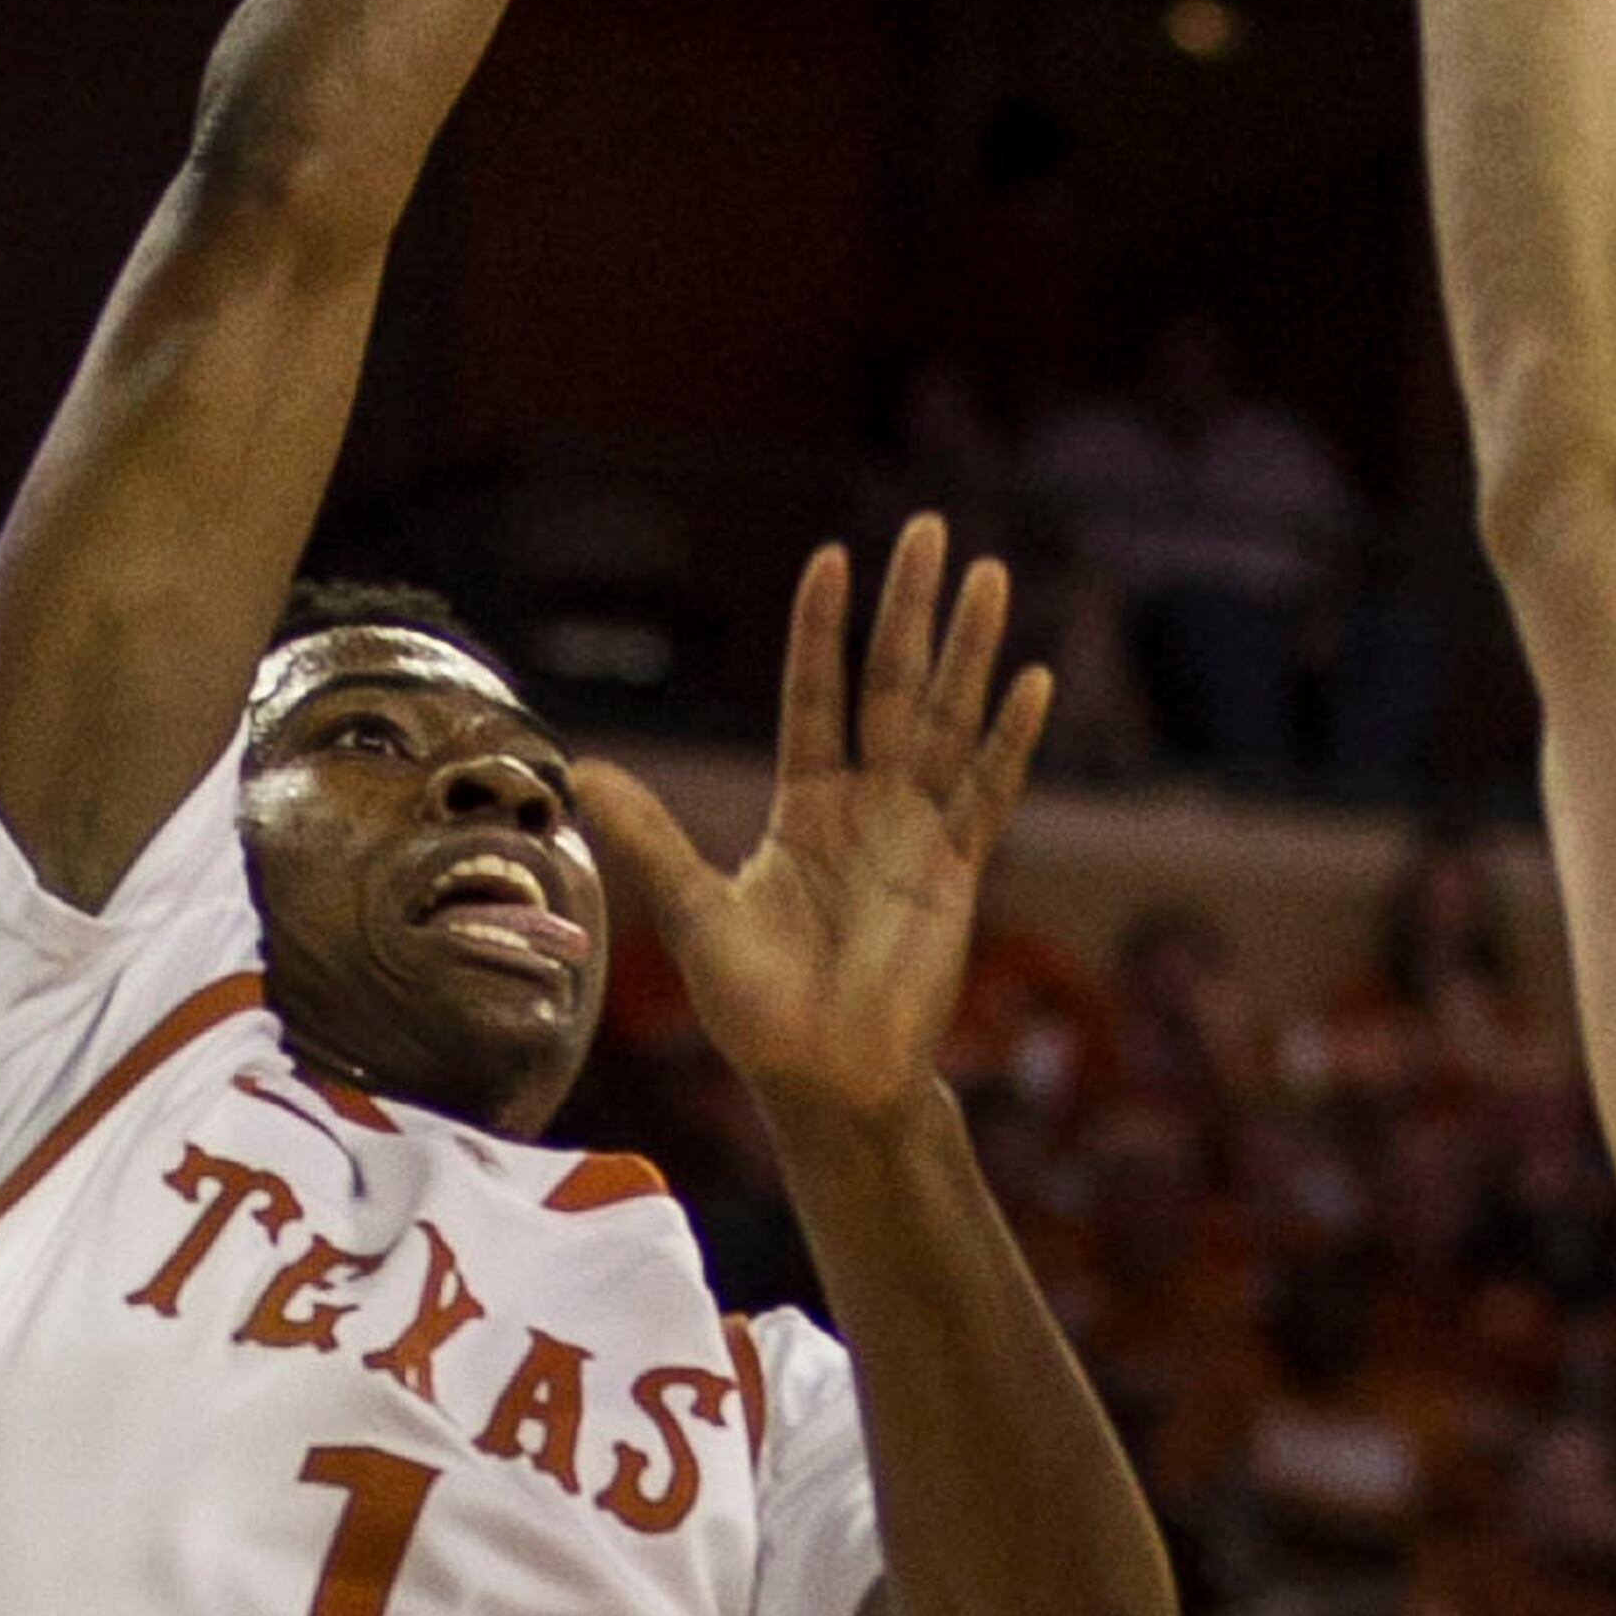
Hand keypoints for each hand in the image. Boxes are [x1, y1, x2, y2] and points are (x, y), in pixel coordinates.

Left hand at [580, 514, 1046, 1129]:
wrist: (824, 1084)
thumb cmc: (760, 1013)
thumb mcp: (693, 915)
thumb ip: (652, 839)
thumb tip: (585, 771)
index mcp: (804, 809)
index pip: (815, 697)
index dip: (821, 631)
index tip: (831, 557)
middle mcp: (867, 809)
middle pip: (893, 688)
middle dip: (911, 610)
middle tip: (932, 531)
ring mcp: (918, 836)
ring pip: (948, 724)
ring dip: (969, 651)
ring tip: (990, 575)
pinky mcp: (956, 874)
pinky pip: (988, 793)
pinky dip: (1008, 740)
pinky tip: (1031, 682)